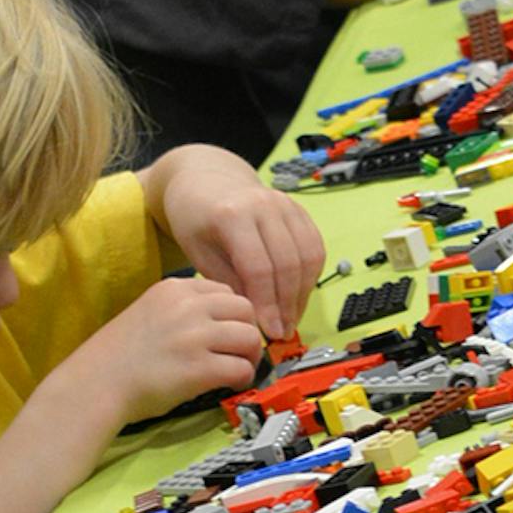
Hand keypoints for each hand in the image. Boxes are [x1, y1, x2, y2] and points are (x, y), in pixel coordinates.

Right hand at [96, 276, 268, 421]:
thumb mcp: (149, 311)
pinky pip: (241, 368)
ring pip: (250, 338)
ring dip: (250, 356)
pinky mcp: (200, 368)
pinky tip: (230, 385)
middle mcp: (188, 306)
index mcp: (174, 288)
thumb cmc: (117, 355)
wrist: (96, 383)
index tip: (227, 332)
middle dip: (248, 331)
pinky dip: (242, 378)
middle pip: (245, 309)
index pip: (225, 290)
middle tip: (239, 352)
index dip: (232, 314)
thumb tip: (219, 322)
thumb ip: (181, 309)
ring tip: (237, 369)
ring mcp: (195, 336)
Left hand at [143, 144, 324, 339]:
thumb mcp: (199, 253)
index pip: (259, 268)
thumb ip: (230, 283)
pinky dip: (311, 275)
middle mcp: (264, 204)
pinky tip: (298, 295)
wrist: (206, 181)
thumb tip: (259, 317)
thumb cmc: (197, 218)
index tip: (269, 331)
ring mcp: (285, 204)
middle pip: (289, 264)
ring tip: (291, 318)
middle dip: (288, 304)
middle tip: (282, 332)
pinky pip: (315, 246)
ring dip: (303, 294)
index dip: (267, 304)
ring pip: (309, 256)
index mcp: (232, 214)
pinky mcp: (298, 209)